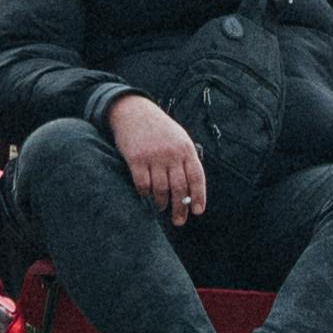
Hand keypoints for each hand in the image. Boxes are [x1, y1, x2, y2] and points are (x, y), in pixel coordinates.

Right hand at [110, 93, 210, 223]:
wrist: (133, 111)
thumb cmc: (159, 129)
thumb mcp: (179, 138)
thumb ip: (185, 160)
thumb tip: (191, 191)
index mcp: (186, 148)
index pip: (196, 177)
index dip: (199, 196)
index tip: (197, 212)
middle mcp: (171, 153)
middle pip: (179, 188)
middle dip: (180, 208)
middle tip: (179, 221)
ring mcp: (154, 156)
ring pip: (161, 189)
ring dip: (162, 203)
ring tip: (161, 208)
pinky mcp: (136, 159)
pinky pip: (143, 184)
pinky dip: (145, 194)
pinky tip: (147, 196)